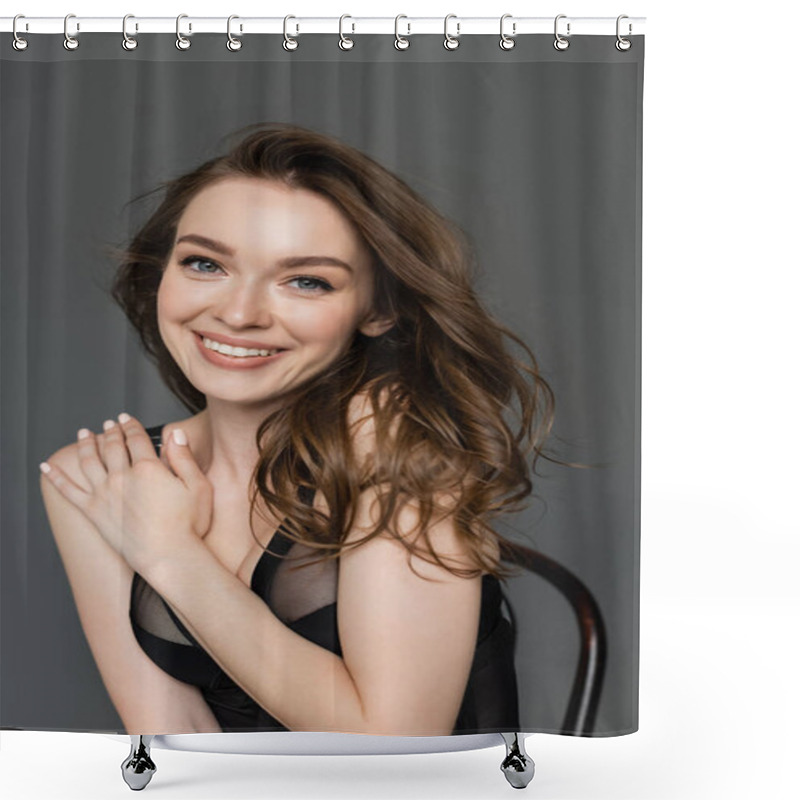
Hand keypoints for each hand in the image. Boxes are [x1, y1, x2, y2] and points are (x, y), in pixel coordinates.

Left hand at [40, 413, 213, 575]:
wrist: (168, 556)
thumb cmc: (188, 525)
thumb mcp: (198, 486)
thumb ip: (184, 457)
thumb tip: (175, 434)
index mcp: (148, 468)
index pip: (136, 438)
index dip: (131, 425)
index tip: (126, 418)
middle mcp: (122, 477)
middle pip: (112, 446)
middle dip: (111, 432)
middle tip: (108, 424)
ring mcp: (105, 494)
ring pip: (90, 461)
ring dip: (86, 445)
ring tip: (84, 434)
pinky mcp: (94, 512)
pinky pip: (69, 491)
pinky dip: (56, 477)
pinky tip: (46, 467)